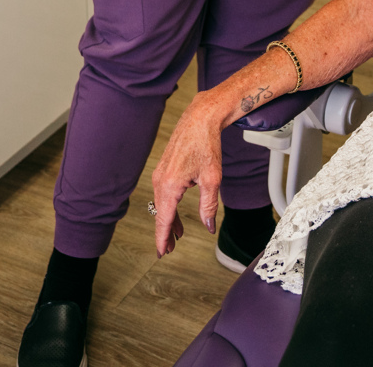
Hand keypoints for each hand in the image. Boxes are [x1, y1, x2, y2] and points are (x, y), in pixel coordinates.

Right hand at [151, 96, 225, 256]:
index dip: (162, 239)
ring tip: (177, 236)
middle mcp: (160, 180)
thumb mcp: (212, 179)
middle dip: (165, 233)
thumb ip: (209, 206)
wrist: (200, 119)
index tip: (161, 253)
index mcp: (170, 186)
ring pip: (162, 204)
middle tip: (169, 250)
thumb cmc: (206, 145)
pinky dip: (170, 206)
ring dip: (169, 220)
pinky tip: (177, 214)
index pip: (164, 220)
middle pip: (161, 214)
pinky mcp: (164, 169)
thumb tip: (208, 226)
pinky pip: (164, 194)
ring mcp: (160, 174)